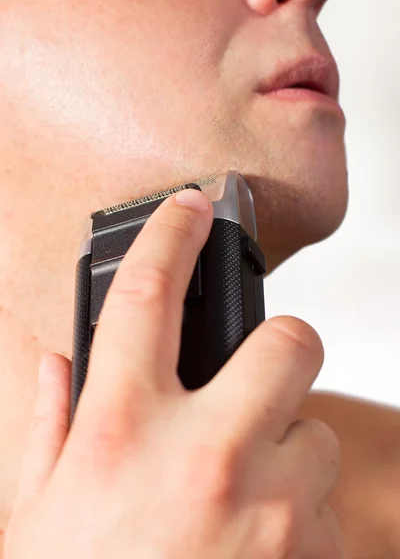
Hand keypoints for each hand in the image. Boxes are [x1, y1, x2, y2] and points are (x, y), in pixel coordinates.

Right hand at [4, 188, 342, 558]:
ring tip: (242, 498)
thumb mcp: (34, 517)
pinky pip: (329, 509)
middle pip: (288, 341)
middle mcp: (203, 454)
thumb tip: (55, 362)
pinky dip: (301, 520)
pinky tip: (256, 553)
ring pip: (316, 431)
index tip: (188, 210)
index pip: (147, 295)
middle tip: (255, 378)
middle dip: (282, 348)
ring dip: (286, 451)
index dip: (170, 237)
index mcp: (122, 431)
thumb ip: (46, 428)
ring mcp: (271, 509)